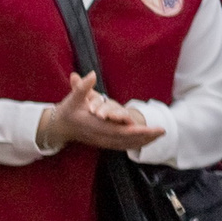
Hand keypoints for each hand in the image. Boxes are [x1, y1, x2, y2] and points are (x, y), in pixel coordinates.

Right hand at [36, 73, 164, 153]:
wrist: (59, 127)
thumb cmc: (67, 110)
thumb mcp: (73, 97)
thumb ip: (82, 87)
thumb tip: (91, 74)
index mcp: (95, 126)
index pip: (118, 131)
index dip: (135, 131)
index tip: (149, 128)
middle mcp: (100, 136)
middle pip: (126, 140)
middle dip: (145, 137)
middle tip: (162, 131)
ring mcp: (102, 141)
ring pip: (126, 145)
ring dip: (143, 141)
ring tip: (160, 135)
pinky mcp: (104, 143)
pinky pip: (122, 146)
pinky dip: (136, 144)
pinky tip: (148, 141)